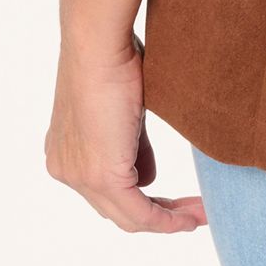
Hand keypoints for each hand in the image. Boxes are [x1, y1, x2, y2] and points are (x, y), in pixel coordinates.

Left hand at [44, 31, 204, 233]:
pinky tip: (190, 218)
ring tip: (199, 216)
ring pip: (128, 216)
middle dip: (158, 213)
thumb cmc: (113, 58)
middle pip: (116, 209)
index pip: (106, 190)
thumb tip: (146, 177)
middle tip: (193, 214)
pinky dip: (166, 220)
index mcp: (66, 152)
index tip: (175, 201)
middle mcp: (66, 170)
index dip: (142, 197)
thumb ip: (134, 147)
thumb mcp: (127, 111)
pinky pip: (139, 213)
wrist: (99, 45)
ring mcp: (79, 176)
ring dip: (167, 220)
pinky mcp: (102, 176)